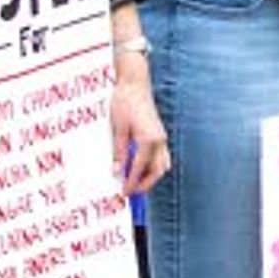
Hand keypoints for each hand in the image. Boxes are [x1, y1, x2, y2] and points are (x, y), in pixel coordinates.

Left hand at [110, 75, 171, 193]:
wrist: (135, 83)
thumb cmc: (124, 103)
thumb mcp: (118, 129)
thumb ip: (119, 153)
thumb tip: (117, 172)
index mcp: (148, 140)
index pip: (139, 169)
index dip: (131, 183)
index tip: (123, 193)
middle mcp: (159, 141)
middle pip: (156, 172)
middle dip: (144, 184)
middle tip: (129, 192)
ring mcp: (162, 137)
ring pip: (161, 166)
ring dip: (150, 177)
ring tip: (134, 183)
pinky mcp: (160, 134)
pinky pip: (160, 157)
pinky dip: (152, 167)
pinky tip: (139, 169)